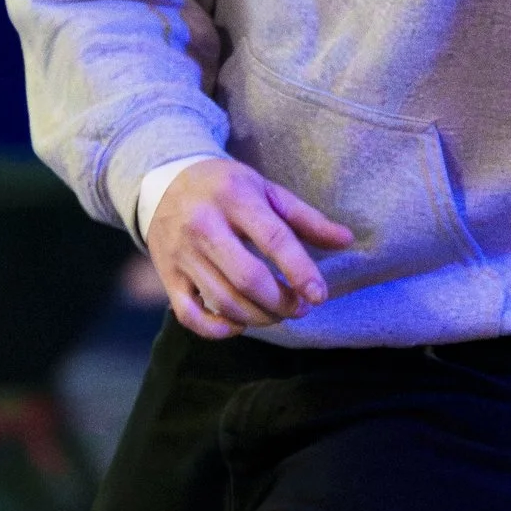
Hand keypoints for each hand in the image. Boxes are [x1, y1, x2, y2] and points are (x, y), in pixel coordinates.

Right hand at [144, 157, 354, 339]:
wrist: (163, 181)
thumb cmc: (226, 188)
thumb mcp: (266, 190)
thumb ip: (306, 218)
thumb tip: (347, 240)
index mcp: (234, 197)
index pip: (273, 239)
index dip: (300, 271)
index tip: (319, 295)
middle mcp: (203, 225)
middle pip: (247, 278)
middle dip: (281, 302)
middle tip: (300, 308)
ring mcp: (182, 253)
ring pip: (223, 300)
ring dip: (259, 318)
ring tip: (277, 314)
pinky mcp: (167, 275)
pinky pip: (189, 315)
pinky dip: (217, 330)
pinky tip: (239, 325)